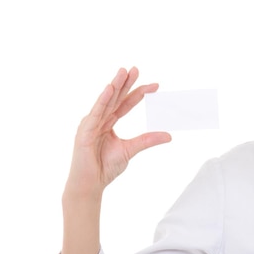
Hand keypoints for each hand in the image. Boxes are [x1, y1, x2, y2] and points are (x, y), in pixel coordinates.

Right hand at [65, 67, 170, 196]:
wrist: (90, 184)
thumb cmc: (105, 167)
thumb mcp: (131, 150)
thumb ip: (147, 140)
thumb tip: (169, 135)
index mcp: (109, 122)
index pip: (126, 103)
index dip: (139, 93)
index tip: (156, 85)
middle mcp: (99, 119)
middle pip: (116, 98)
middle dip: (126, 83)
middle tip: (136, 69)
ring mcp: (91, 124)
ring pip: (106, 101)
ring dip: (115, 85)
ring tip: (124, 72)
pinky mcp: (84, 131)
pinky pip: (96, 113)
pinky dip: (103, 100)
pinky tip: (110, 89)